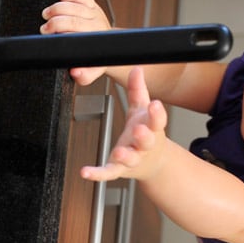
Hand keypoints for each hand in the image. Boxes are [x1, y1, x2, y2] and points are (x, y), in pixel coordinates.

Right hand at [40, 0, 111, 84]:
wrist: (107, 49)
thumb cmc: (94, 61)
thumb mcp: (89, 73)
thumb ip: (84, 76)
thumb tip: (75, 71)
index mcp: (95, 42)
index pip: (75, 35)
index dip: (59, 33)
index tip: (48, 36)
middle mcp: (97, 26)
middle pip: (74, 19)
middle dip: (55, 22)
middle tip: (44, 28)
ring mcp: (96, 14)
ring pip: (76, 5)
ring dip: (58, 8)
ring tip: (46, 14)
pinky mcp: (93, 6)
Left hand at [81, 67, 169, 181]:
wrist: (152, 163)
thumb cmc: (146, 132)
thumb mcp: (142, 110)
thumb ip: (138, 90)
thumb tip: (136, 69)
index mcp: (152, 129)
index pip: (158, 120)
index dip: (157, 113)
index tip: (155, 104)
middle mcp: (144, 146)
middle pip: (146, 141)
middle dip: (144, 136)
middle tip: (139, 130)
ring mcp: (132, 159)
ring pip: (129, 159)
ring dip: (124, 156)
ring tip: (118, 152)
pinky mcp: (119, 169)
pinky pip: (107, 172)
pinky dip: (96, 173)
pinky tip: (85, 172)